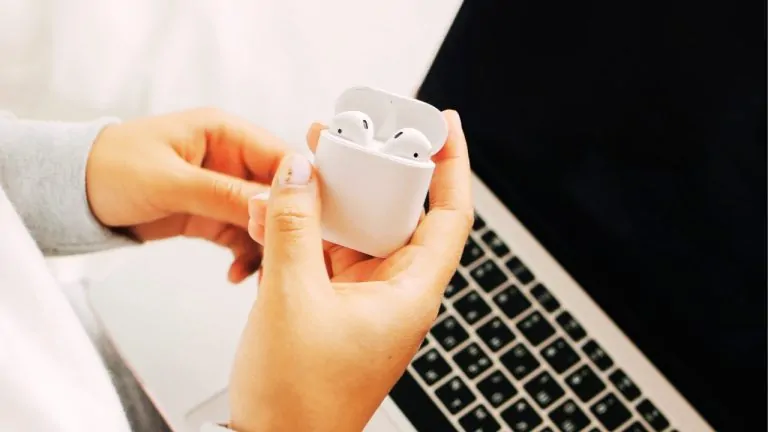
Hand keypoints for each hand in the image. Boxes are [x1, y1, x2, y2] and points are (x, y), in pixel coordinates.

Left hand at [85, 108, 287, 281]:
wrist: (73, 196)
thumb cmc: (109, 167)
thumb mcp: (170, 181)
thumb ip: (223, 193)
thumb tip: (274, 203)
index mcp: (224, 133)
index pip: (280, 157)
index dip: (299, 189)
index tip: (305, 221)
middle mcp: (230, 159)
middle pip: (279, 193)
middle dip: (282, 225)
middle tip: (280, 253)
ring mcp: (222, 189)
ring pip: (265, 220)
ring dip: (266, 247)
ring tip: (256, 272)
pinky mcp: (212, 214)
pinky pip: (243, 237)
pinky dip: (246, 256)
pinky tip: (236, 273)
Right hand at [229, 111, 471, 431]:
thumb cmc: (299, 402)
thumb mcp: (291, 298)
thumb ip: (295, 226)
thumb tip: (299, 172)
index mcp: (410, 293)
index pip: (449, 216)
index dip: (453, 166)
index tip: (444, 125)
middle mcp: (393, 293)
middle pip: (396, 214)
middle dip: (370, 171)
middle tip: (345, 138)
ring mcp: (362, 299)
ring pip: (355, 232)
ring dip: (327, 201)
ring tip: (300, 168)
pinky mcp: (332, 305)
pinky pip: (325, 254)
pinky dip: (303, 230)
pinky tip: (274, 213)